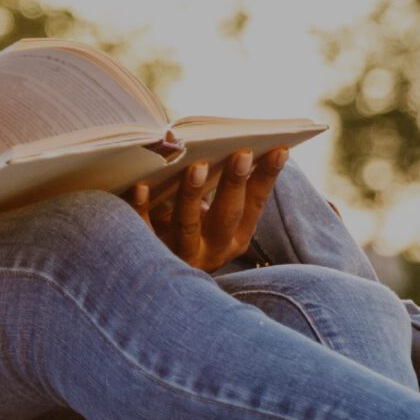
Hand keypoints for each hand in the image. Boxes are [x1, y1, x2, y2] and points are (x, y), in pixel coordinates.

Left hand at [124, 147, 286, 270]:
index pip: (254, 206)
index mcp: (235, 238)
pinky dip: (141, 208)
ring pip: (186, 225)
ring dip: (192, 195)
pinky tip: (140, 186)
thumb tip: (214, 141)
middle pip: (225, 218)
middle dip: (234, 185)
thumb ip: (218, 186)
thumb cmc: (187, 230)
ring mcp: (178, 254)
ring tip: (197, 167)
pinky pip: (143, 229)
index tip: (278, 149)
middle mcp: (212, 251)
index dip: (266, 178)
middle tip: (240, 154)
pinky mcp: (146, 252)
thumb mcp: (210, 215)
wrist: (154, 278)